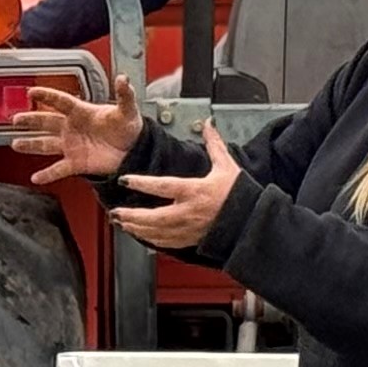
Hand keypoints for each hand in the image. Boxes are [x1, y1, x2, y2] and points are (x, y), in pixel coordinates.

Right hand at [11, 83, 138, 186]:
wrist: (135, 150)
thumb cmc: (129, 127)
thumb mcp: (128, 110)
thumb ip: (124, 95)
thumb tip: (123, 79)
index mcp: (82, 112)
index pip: (61, 102)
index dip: (47, 96)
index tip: (32, 92)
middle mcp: (72, 128)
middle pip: (47, 122)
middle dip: (31, 120)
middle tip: (16, 119)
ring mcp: (72, 146)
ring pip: (46, 145)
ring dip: (31, 145)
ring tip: (16, 144)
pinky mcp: (76, 163)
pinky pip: (58, 169)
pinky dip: (47, 174)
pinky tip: (35, 177)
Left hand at [108, 122, 240, 250]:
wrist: (253, 222)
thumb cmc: (240, 195)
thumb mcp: (227, 166)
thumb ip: (214, 145)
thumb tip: (208, 124)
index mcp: (195, 191)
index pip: (162, 187)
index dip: (141, 183)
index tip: (125, 180)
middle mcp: (189, 212)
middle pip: (153, 216)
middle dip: (131, 215)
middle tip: (114, 211)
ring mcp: (189, 229)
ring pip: (156, 232)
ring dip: (136, 228)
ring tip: (121, 223)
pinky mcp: (191, 240)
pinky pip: (166, 243)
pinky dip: (150, 239)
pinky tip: (140, 235)